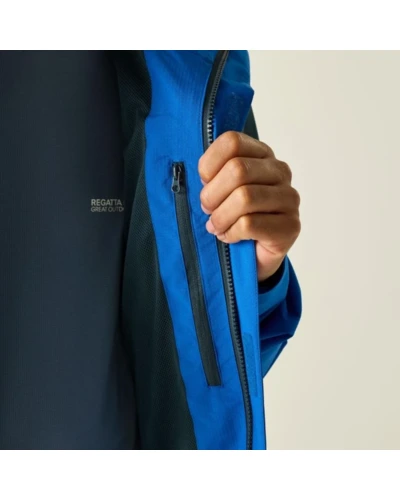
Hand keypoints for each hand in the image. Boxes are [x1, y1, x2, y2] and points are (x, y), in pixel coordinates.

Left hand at [198, 131, 300, 282]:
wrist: (254, 254)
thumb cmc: (234, 217)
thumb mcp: (221, 189)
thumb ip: (214, 173)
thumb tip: (204, 177)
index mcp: (262, 155)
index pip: (233, 142)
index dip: (209, 164)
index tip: (204, 182)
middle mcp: (280, 172)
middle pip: (237, 170)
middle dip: (212, 194)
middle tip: (207, 209)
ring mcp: (289, 199)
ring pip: (245, 198)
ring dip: (221, 217)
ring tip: (216, 226)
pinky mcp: (290, 226)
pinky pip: (250, 224)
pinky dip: (231, 233)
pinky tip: (230, 237)